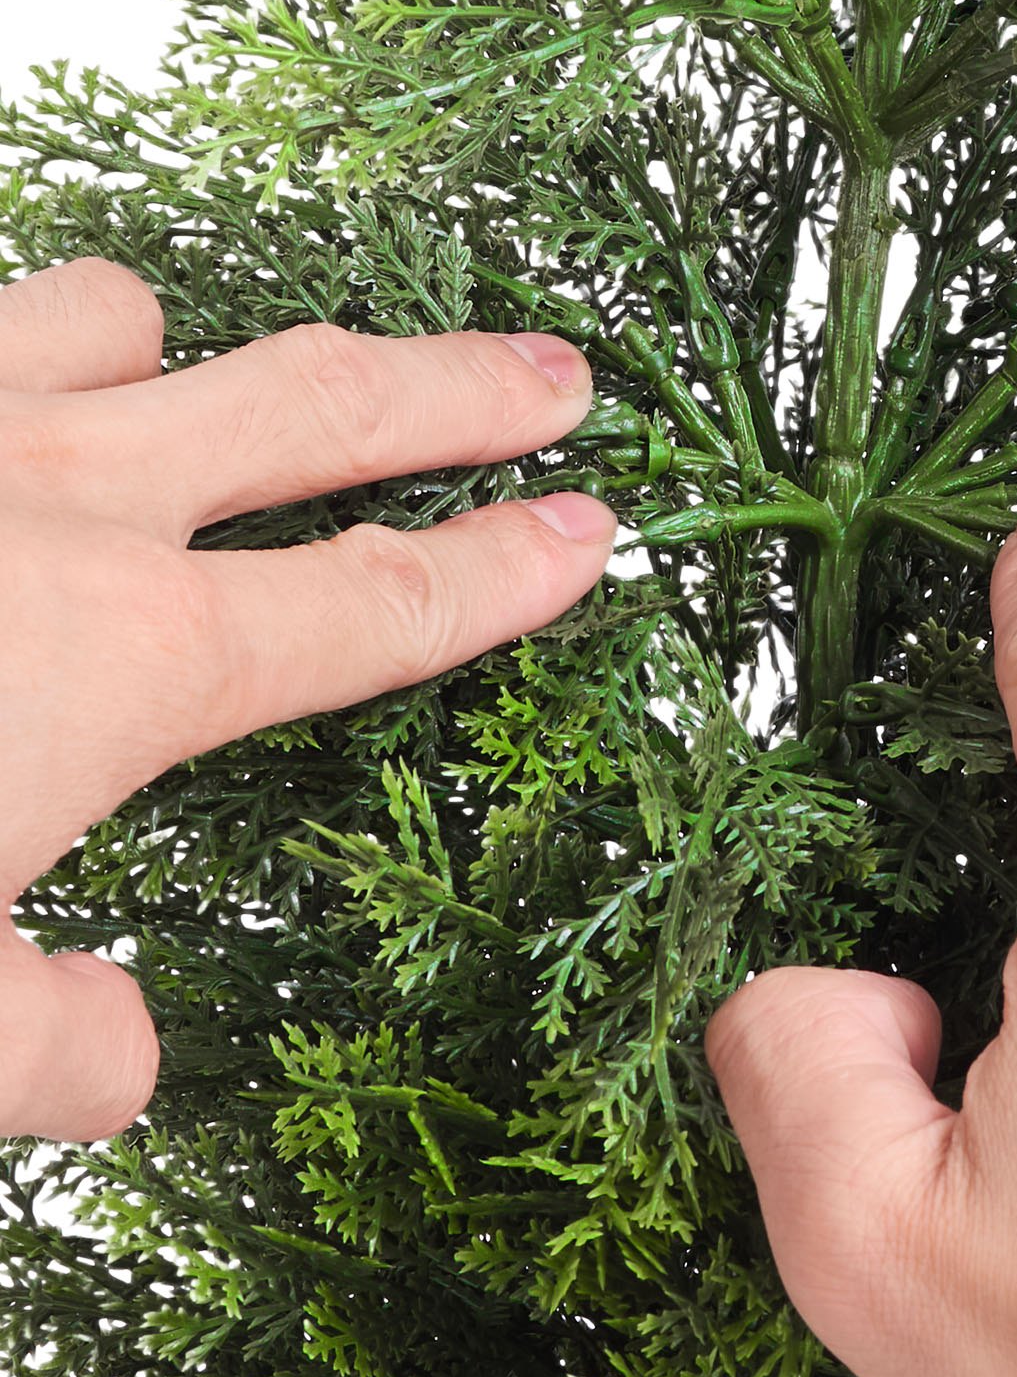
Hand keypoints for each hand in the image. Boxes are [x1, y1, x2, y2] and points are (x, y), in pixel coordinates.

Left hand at [0, 258, 612, 1142]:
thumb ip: (51, 1047)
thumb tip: (124, 1057)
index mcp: (121, 655)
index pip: (383, 606)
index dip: (510, 570)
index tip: (598, 531)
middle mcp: (53, 501)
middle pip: (322, 409)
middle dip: (462, 391)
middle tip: (555, 372)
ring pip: (126, 319)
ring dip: (192, 353)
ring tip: (203, 383)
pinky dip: (9, 350)